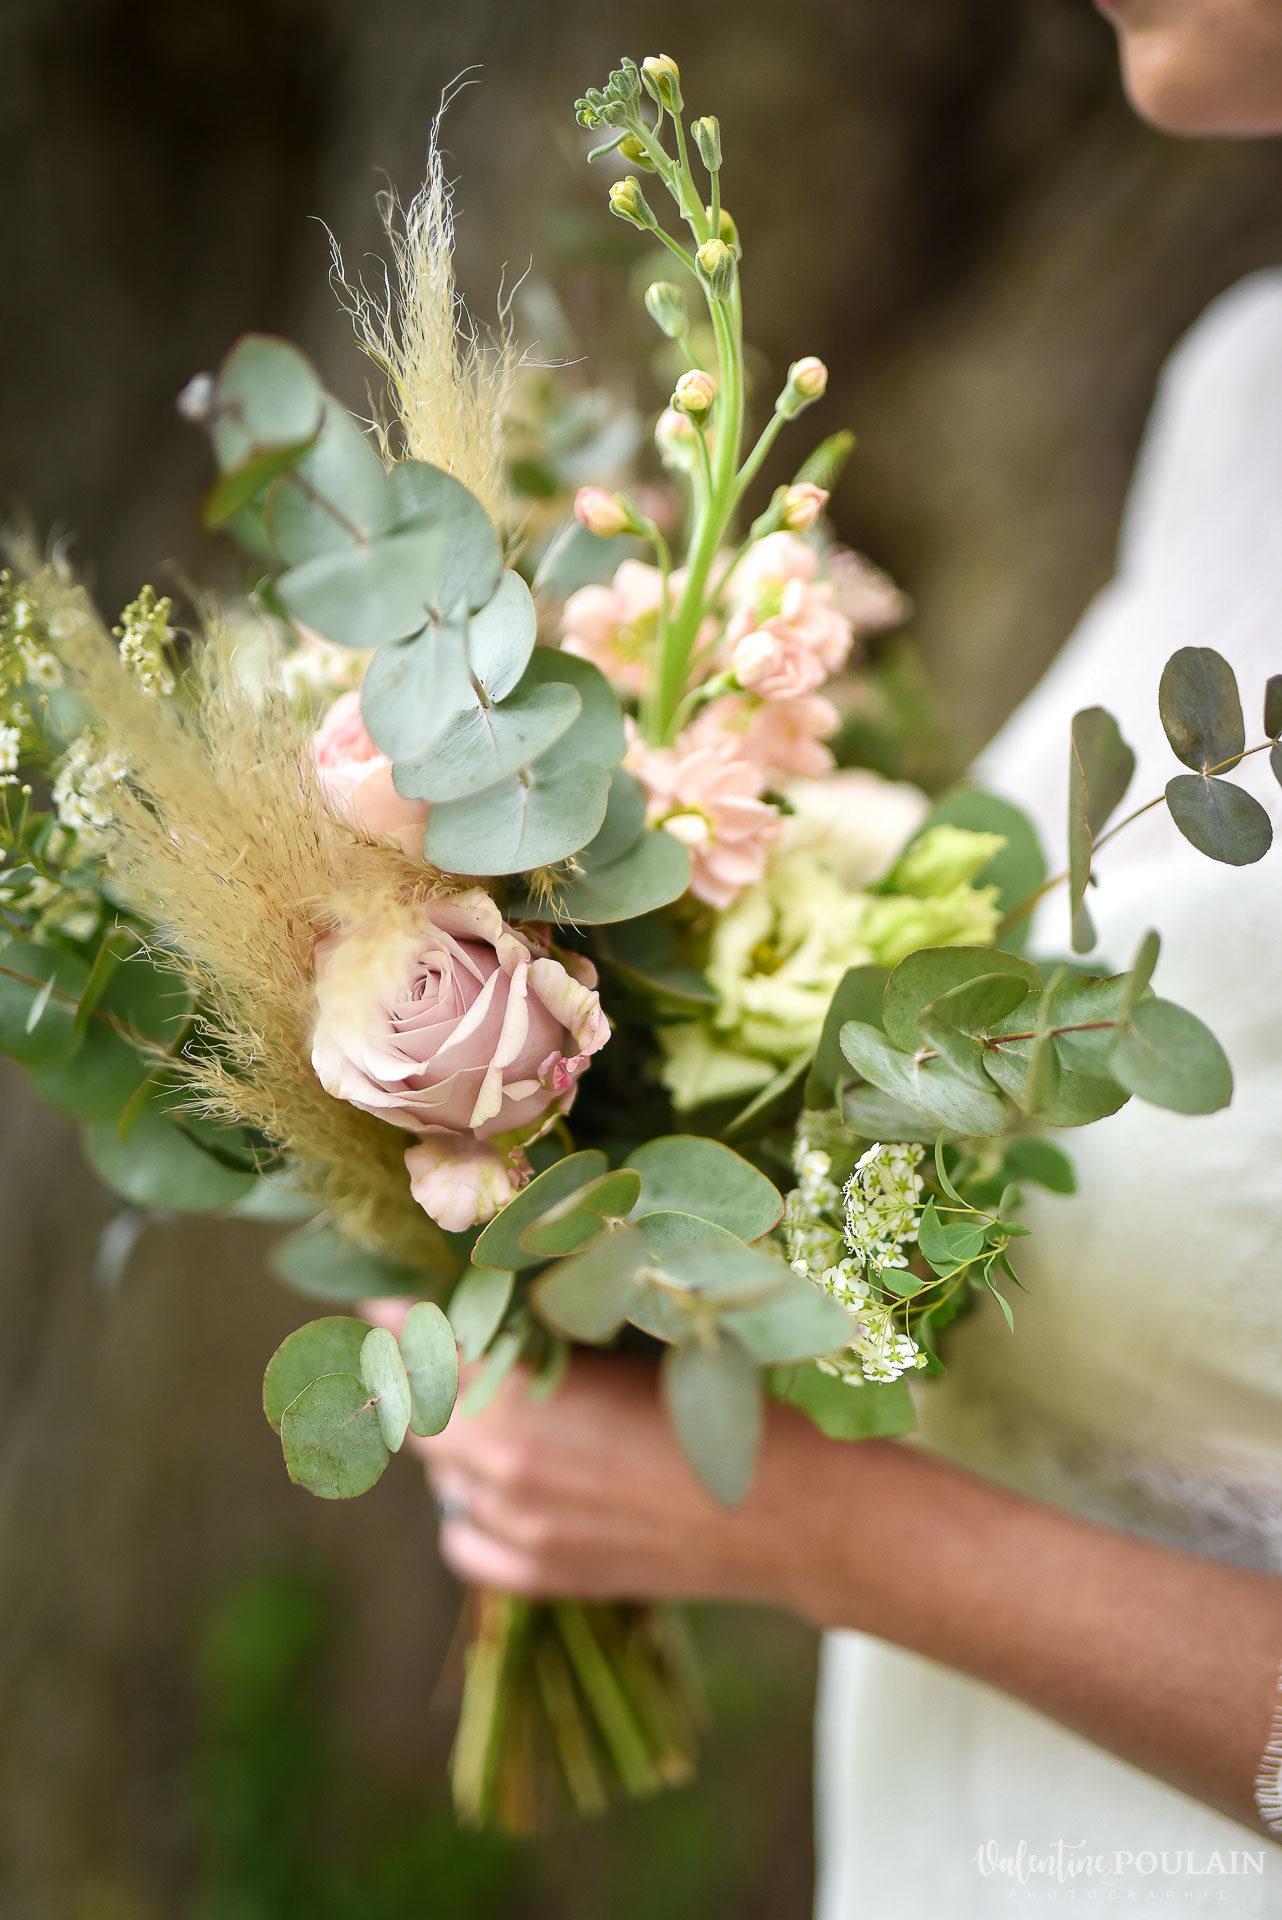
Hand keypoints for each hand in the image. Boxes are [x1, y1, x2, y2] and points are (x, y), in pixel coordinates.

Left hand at [362, 1298, 870, 1607]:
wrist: (792, 1508)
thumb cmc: (723, 1393)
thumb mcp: (633, 1333)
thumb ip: (549, 1316)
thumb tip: (491, 1288)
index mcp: (519, 1402)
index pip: (416, 1351)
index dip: (393, 1318)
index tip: (384, 1297)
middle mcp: (503, 1472)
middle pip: (415, 1413)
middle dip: (416, 1371)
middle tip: (426, 1338)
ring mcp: (521, 1531)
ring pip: (441, 1474)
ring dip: (449, 1436)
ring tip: (482, 1402)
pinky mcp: (546, 1576)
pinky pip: (464, 1540)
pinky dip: (467, 1508)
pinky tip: (496, 1484)